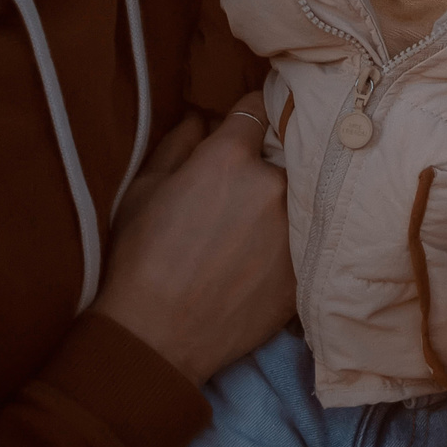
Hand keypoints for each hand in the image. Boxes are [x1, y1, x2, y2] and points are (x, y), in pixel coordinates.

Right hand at [94, 93, 294, 383]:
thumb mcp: (143, 190)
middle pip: (280, 155)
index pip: (256, 110)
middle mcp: (273, 183)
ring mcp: (297, 225)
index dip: (247, 116)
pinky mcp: (307, 264)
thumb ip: (178, 144)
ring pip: (296, 196)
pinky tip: (257, 259)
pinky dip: (287, 241)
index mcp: (230, 158)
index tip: (244, 127)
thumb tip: (202, 118)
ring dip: (279, 204)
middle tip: (239, 190)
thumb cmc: (139, 260)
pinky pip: (304, 236)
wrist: (158, 336)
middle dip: (263, 164)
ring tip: (248, 231)